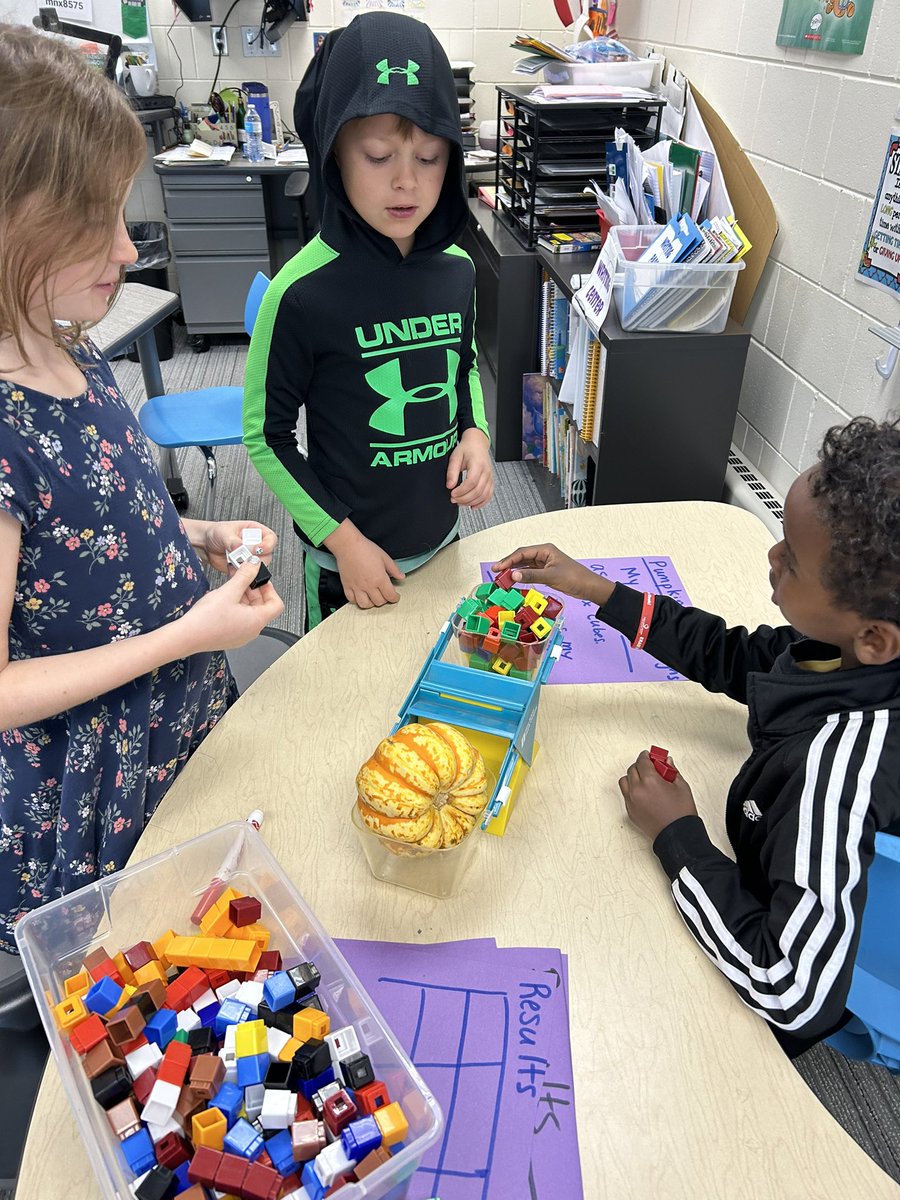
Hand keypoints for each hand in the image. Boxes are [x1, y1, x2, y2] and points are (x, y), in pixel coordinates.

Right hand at [178, 559, 283, 651]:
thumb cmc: (205, 621)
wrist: (186, 637)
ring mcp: (241, 636)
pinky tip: (222, 599)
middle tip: (242, 579)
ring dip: (243, 597)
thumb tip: (254, 566)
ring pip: (249, 612)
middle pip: (262, 607)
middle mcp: (252, 631)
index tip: (259, 580)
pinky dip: (235, 607)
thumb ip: (244, 576)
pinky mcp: (230, 636)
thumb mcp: (229, 591)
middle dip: (253, 590)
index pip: (276, 604)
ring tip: (230, 587)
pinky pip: (239, 619)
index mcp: (257, 621)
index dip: (270, 589)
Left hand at [197, 520, 277, 574]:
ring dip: (247, 566)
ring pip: (258, 566)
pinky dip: (240, 573)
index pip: (270, 538)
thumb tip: (240, 547)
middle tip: (244, 557)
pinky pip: (248, 573)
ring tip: (234, 561)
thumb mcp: (224, 533)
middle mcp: (255, 544)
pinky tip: (231, 567)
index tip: (256, 549)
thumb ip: (233, 541)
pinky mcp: (243, 567)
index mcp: (254, 531)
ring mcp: (250, 557)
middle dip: (256, 558)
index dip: (266, 545)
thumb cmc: (216, 533)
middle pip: (267, 555)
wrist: (205, 545)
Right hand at [333, 534, 405, 608]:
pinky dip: (357, 601)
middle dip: (384, 600)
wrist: (348, 545)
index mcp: (380, 579)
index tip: (395, 596)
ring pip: (365, 605)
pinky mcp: (347, 586)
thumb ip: (394, 569)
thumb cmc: (365, 549)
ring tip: (373, 597)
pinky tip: (360, 596)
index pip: (390, 596)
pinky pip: (352, 600)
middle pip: (379, 602)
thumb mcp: (384, 557)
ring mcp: (357, 587)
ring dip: (371, 603)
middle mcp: (369, 586)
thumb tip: (401, 577)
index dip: (395, 598)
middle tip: (385, 595)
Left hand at [446, 429, 493, 508]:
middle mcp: (486, 471)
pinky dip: (481, 503)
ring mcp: (490, 477)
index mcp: (478, 464)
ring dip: (471, 502)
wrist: (477, 444)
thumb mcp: (455, 457)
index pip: (472, 482)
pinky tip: (473, 506)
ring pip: (484, 495)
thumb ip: (452, 471)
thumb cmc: (467, 449)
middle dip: (464, 498)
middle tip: (453, 499)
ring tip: (460, 502)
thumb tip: (449, 485)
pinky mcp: (490, 482)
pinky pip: (489, 495)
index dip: (462, 491)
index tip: (452, 493)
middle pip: (478, 491)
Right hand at [491, 543, 613, 606]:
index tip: (498, 567)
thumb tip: (514, 575)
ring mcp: (545, 563)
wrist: (588, 587)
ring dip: (514, 570)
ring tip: (503, 577)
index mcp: (545, 550)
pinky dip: (522, 576)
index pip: (522, 553)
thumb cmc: (575, 577)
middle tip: (496, 572)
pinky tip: (515, 579)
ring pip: (525, 565)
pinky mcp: (546, 572)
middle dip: (508, 564)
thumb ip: (531, 575)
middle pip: (521, 557)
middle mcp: (544, 555)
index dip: (508, 560)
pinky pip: (530, 572)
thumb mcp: (551, 576)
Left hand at [618, 750, 697, 840]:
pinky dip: (632, 790)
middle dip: (641, 765)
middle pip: (632, 769)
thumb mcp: (681, 786)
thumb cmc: (681, 814)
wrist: (678, 835)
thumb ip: (672, 771)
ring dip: (633, 777)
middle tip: (651, 767)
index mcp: (650, 781)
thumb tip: (667, 762)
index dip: (646, 756)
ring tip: (646, 780)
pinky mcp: (630, 812)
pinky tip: (644, 792)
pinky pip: (626, 795)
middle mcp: (637, 790)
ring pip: (625, 781)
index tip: (650, 755)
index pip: (642, 761)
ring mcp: (632, 802)